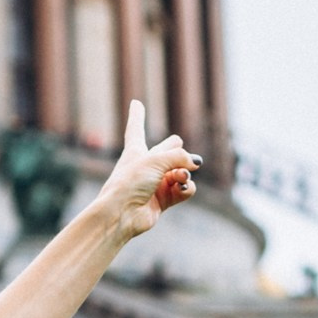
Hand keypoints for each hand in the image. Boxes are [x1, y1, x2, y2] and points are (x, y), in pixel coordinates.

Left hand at [91, 100, 200, 242]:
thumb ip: (180, 157)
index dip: (137, 115)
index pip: (136, 128)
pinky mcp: (163, 201)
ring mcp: (155, 183)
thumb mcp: (156, 160)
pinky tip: (183, 187)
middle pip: (167, 152)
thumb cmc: (131, 182)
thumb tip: (196, 163)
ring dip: (184, 172)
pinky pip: (183, 189)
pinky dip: (187, 188)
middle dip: (176, 151)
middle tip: (180, 151)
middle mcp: (146, 166)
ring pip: (180, 171)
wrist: (121, 214)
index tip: (135, 103)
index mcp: (136, 150)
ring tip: (180, 177)